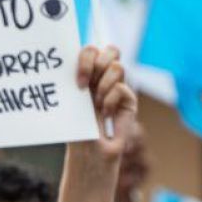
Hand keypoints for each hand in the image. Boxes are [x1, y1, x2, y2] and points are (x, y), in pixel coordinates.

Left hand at [75, 45, 137, 162]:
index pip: (92, 50)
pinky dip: (110, 101)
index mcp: (88, 72)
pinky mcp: (129, 100)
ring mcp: (118, 88)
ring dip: (103, 86)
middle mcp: (104, 77)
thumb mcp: (73, 99)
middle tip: (86, 85)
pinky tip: (106, 115)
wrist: (90, 152)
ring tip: (97, 104)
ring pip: (118, 67)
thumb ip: (78, 77)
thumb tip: (74, 57)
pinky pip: (121, 88)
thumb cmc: (76, 128)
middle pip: (111, 50)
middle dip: (97, 64)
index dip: (86, 58)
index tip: (78, 81)